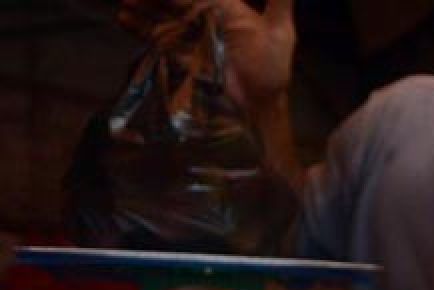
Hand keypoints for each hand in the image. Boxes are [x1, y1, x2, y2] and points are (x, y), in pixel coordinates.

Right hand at [118, 0, 294, 112]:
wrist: (258, 106)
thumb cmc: (271, 70)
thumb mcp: (279, 31)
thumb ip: (279, 0)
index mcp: (227, 8)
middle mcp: (205, 19)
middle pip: (176, 0)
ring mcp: (190, 37)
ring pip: (162, 14)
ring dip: (143, 5)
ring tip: (125, 1)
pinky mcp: (180, 56)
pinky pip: (156, 37)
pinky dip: (139, 26)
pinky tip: (124, 17)